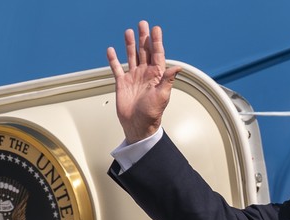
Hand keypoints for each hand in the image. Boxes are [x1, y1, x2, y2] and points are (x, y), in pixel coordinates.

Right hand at [107, 21, 181, 143]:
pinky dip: (113, 59)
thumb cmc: (152, 114)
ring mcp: (133, 77)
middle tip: (143, 24)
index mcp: (157, 76)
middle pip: (144, 51)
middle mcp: (145, 74)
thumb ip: (168, 80)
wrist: (138, 126)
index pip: (158, 54)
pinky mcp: (122, 83)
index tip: (156, 29)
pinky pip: (117, 68)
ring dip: (130, 44)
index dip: (157, 41)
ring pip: (131, 56)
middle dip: (144, 38)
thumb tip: (178, 67)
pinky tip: (111, 50)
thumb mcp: (162, 96)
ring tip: (128, 32)